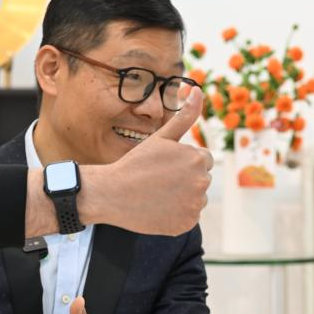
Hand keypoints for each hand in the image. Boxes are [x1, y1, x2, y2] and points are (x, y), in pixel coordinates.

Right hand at [80, 88, 211, 235]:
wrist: (110, 193)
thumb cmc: (134, 163)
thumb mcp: (160, 138)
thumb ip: (184, 116)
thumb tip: (200, 89)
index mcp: (197, 159)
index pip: (202, 160)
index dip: (181, 162)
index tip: (162, 166)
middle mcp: (201, 182)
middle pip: (200, 180)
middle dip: (183, 179)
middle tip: (156, 180)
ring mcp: (194, 205)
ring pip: (195, 199)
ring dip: (181, 197)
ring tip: (155, 194)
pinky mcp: (185, 224)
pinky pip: (187, 217)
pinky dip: (175, 215)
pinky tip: (156, 208)